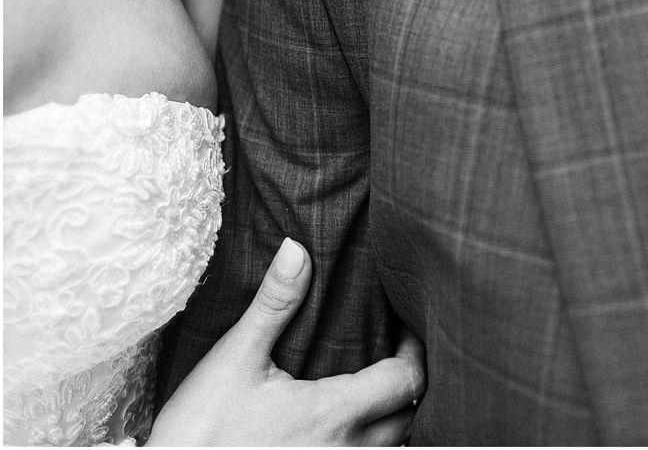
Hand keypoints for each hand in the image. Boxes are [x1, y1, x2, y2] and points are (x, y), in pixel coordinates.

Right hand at [147, 238, 424, 446]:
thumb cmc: (201, 432)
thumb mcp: (234, 359)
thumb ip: (274, 303)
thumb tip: (297, 248)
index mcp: (332, 413)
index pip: (405, 381)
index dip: (415, 351)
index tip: (408, 326)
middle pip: (408, 417)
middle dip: (408, 383)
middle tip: (395, 349)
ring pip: (391, 449)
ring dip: (393, 419)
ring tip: (377, 386)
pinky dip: (369, 443)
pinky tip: (347, 427)